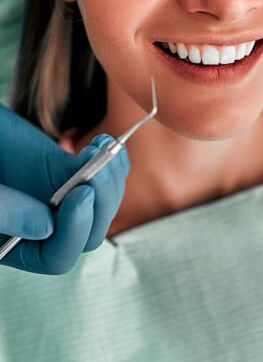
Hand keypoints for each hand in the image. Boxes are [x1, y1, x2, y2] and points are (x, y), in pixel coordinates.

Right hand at [0, 106, 129, 273]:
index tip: (81, 193)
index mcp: (18, 243)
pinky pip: (105, 177)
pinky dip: (113, 161)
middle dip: (101, 200)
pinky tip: (106, 142)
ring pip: (103, 205)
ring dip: (110, 178)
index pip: (58, 257)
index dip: (75, 231)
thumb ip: (3, 213)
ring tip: (103, 149)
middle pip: (90, 232)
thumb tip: (47, 226)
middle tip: (97, 168)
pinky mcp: (70, 172)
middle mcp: (45, 224)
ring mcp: (61, 197)